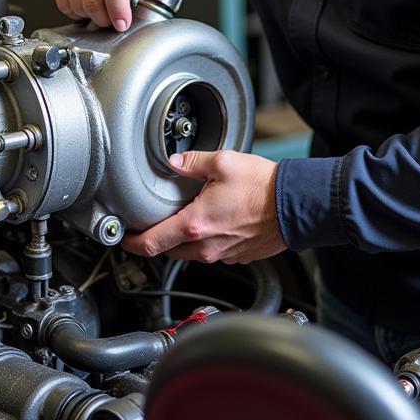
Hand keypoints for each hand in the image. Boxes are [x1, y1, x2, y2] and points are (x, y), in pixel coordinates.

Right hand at [49, 0, 186, 30]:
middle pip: (93, 2)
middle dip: (107, 18)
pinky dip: (75, 10)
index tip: (124, 23)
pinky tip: (88, 4)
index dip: (119, 12)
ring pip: (77, 5)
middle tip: (118, 17)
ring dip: (92, 15)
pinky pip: (63, 2)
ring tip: (104, 8)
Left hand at [122, 150, 285, 263]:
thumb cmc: (264, 187)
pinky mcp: (236, 256)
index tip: (122, 238)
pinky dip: (204, 241)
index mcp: (195, 224)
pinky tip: (212, 222)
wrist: (296, 205)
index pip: (151, 244)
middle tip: (148, 225)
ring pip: (189, 253)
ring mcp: (222, 255)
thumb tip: (175, 162)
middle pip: (167, 251)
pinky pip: (211, 252)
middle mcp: (206, 246)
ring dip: (180, 240)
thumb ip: (192, 163)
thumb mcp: (222, 163)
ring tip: (181, 219)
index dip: (130, 243)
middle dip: (154, 240)